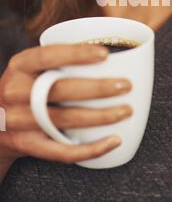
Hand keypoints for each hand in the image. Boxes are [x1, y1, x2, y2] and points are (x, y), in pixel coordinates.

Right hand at [0, 44, 132, 170]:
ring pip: (64, 120)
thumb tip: (114, 50)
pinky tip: (113, 141)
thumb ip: (59, 59)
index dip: (76, 54)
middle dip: (98, 88)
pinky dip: (91, 149)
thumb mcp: (33, 67)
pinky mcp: (27, 145)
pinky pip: (62, 151)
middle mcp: (15, 91)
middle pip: (60, 90)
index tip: (106, 54)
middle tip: (126, 85)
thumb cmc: (28, 86)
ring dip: (100, 116)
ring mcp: (18, 121)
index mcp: (20, 65)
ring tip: (126, 110)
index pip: (47, 56)